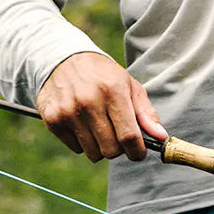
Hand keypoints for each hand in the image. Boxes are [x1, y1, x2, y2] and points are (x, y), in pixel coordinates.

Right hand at [36, 51, 167, 162]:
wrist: (64, 59)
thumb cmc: (103, 75)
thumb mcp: (129, 85)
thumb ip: (146, 113)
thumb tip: (160, 137)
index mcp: (113, 91)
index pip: (129, 135)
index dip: (138, 151)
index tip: (140, 153)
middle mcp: (89, 102)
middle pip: (111, 149)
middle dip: (120, 149)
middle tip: (119, 136)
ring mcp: (68, 112)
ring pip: (93, 153)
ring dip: (101, 147)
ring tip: (101, 128)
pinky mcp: (52, 120)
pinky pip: (76, 148)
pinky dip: (83, 143)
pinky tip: (84, 124)